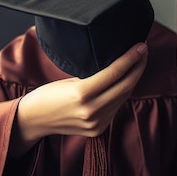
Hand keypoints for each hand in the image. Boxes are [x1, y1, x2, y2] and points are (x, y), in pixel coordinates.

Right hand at [11, 42, 147, 154]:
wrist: (33, 121)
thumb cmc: (46, 95)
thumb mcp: (68, 80)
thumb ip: (92, 76)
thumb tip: (115, 64)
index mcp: (81, 94)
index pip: (115, 73)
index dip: (131, 58)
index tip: (141, 46)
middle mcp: (91, 111)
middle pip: (125, 86)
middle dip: (138, 67)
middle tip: (143, 51)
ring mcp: (96, 123)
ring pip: (123, 97)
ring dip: (133, 79)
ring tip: (138, 62)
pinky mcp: (98, 129)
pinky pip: (116, 107)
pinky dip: (122, 92)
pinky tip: (126, 79)